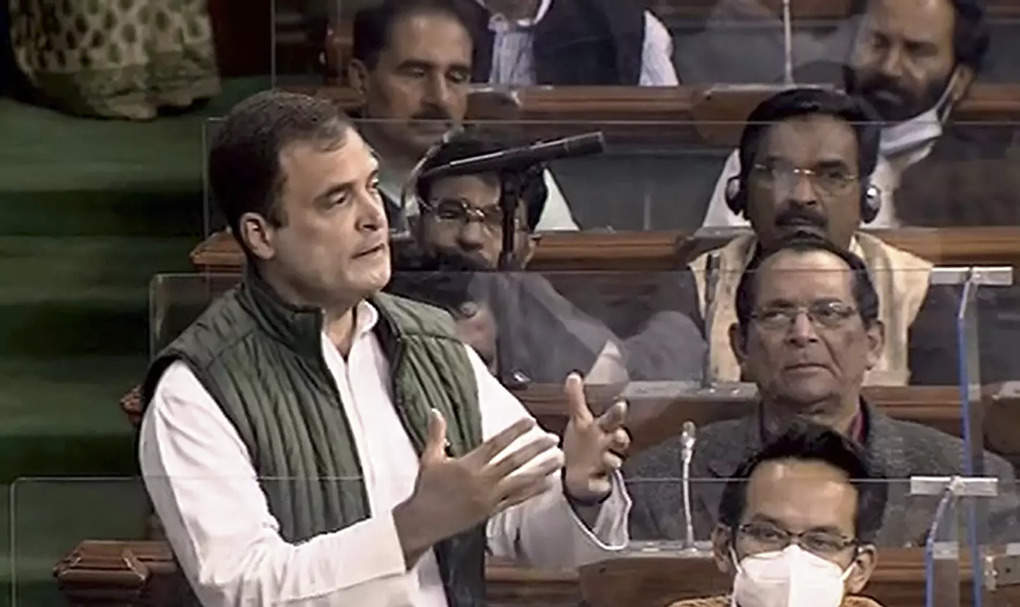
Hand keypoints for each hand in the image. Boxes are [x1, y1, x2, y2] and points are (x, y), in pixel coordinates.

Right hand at [393, 409, 561, 567]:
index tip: (531, 422)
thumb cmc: (426, 489)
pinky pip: (516, 500)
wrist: (424, 522)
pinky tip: (548, 484)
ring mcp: (489, 497)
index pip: (496, 444)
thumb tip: (435, 410)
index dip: (514, 432)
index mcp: (468, 465)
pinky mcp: (492, 511)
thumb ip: (436, 433)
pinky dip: (534, 491)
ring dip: (542, 470)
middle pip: (514, 461)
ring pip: (520, 481)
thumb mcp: (429, 458)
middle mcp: (482, 480)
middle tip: (553, 439)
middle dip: (535, 449)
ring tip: (559, 460)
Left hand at [562, 373, 629, 503]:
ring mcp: (608, 462)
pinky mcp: (602, 481)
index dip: (617, 413)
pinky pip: (603, 481)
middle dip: (620, 434)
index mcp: (602, 428)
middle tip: (619, 432)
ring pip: (614, 459)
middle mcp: (608, 443)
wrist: (581, 473)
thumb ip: (576, 398)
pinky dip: (600, 480)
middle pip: (618, 437)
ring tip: (606, 459)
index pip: (611, 417)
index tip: (622, 404)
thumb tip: (573, 374)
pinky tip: (596, 477)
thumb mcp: (578, 419)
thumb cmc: (583, 442)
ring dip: (610, 458)